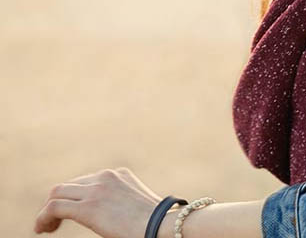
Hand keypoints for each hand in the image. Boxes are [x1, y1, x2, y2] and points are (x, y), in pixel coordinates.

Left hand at [35, 167, 161, 237]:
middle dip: (58, 202)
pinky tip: (43, 229)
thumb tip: (112, 217)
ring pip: (57, 193)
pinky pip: (54, 207)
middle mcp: (106, 176)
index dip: (72, 197)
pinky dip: (43, 218)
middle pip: (68, 185)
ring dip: (47, 211)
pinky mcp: (88, 207)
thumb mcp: (136, 206)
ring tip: (46, 228)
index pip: (85, 181)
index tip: (68, 215)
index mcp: (120, 175)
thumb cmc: (156, 223)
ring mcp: (96, 189)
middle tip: (53, 223)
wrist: (163, 226)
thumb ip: (120, 203)